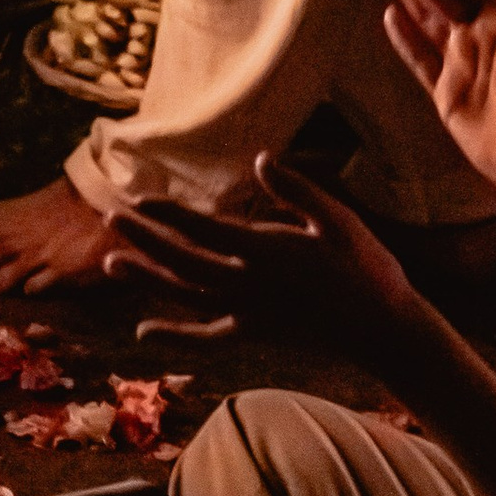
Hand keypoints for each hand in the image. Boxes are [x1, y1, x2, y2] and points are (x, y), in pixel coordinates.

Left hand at [104, 156, 424, 369]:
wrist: (385, 332)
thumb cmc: (367, 268)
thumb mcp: (339, 220)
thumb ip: (299, 189)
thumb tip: (261, 158)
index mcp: (271, 254)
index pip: (208, 232)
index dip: (170, 216)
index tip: (140, 198)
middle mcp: (252, 287)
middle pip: (186, 263)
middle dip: (146, 239)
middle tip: (111, 216)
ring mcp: (251, 315)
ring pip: (188, 298)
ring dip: (149, 281)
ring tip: (110, 263)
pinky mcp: (255, 334)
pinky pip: (207, 337)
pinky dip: (174, 335)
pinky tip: (143, 333)